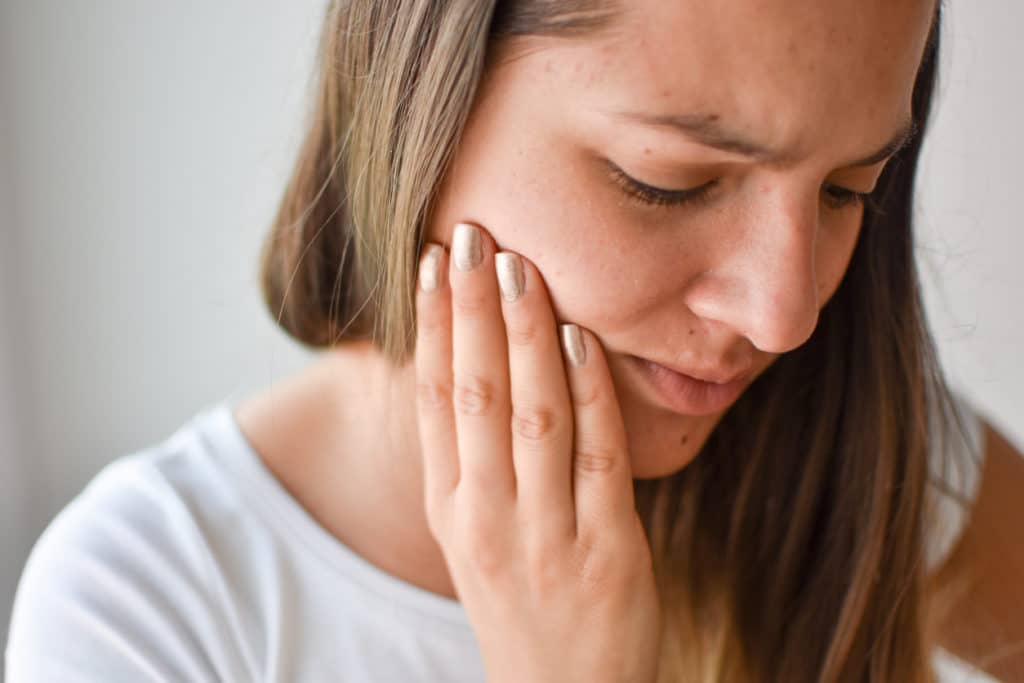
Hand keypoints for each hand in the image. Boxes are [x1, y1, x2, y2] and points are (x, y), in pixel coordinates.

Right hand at [414, 222, 661, 682]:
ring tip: (520, 266)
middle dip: (471, 308)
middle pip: (474, 394)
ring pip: (531, 414)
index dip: (431, 325)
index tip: (432, 260)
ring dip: (526, 334)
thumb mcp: (477, 536)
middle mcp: (486, 519)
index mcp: (449, 509)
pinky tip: (582, 337)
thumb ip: (472, 459)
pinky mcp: (608, 552)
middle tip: (471, 234)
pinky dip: (588, 392)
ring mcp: (546, 537)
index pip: (432, 399)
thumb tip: (470, 361)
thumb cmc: (523, 603)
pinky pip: (597, 456)